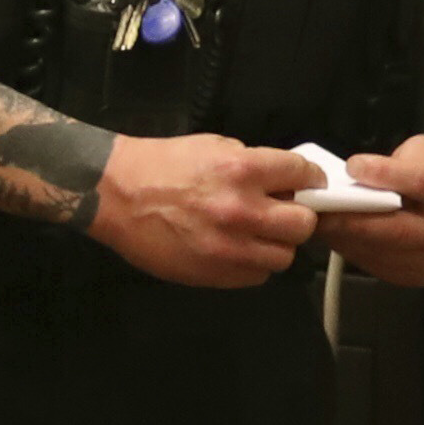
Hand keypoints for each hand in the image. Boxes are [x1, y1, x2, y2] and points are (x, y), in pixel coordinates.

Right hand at [88, 135, 317, 289]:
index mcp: (243, 169)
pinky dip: (250, 265)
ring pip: (284, 257)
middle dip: (295, 217)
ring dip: (273, 246)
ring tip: (254, 236)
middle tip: (281, 214)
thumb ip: (253, 165)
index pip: (304, 176)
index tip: (307, 185)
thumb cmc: (160, 166)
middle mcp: (241, 210)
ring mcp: (228, 247)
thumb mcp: (214, 147)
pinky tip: (232, 250)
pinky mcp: (213, 273)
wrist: (114, 194)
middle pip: (303, 225)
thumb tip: (283, 182)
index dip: (309, 180)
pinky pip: (255, 276)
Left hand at [317, 134, 423, 288]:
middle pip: (397, 228)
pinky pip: (375, 264)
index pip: (423, 183)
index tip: (353, 166)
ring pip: (381, 250)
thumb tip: (359, 176)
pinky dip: (349, 248)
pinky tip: (335, 233)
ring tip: (319, 218)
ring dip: (343, 236)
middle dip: (352, 218)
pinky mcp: (416, 275)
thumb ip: (398, 161)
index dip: (386, 175)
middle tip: (318, 206)